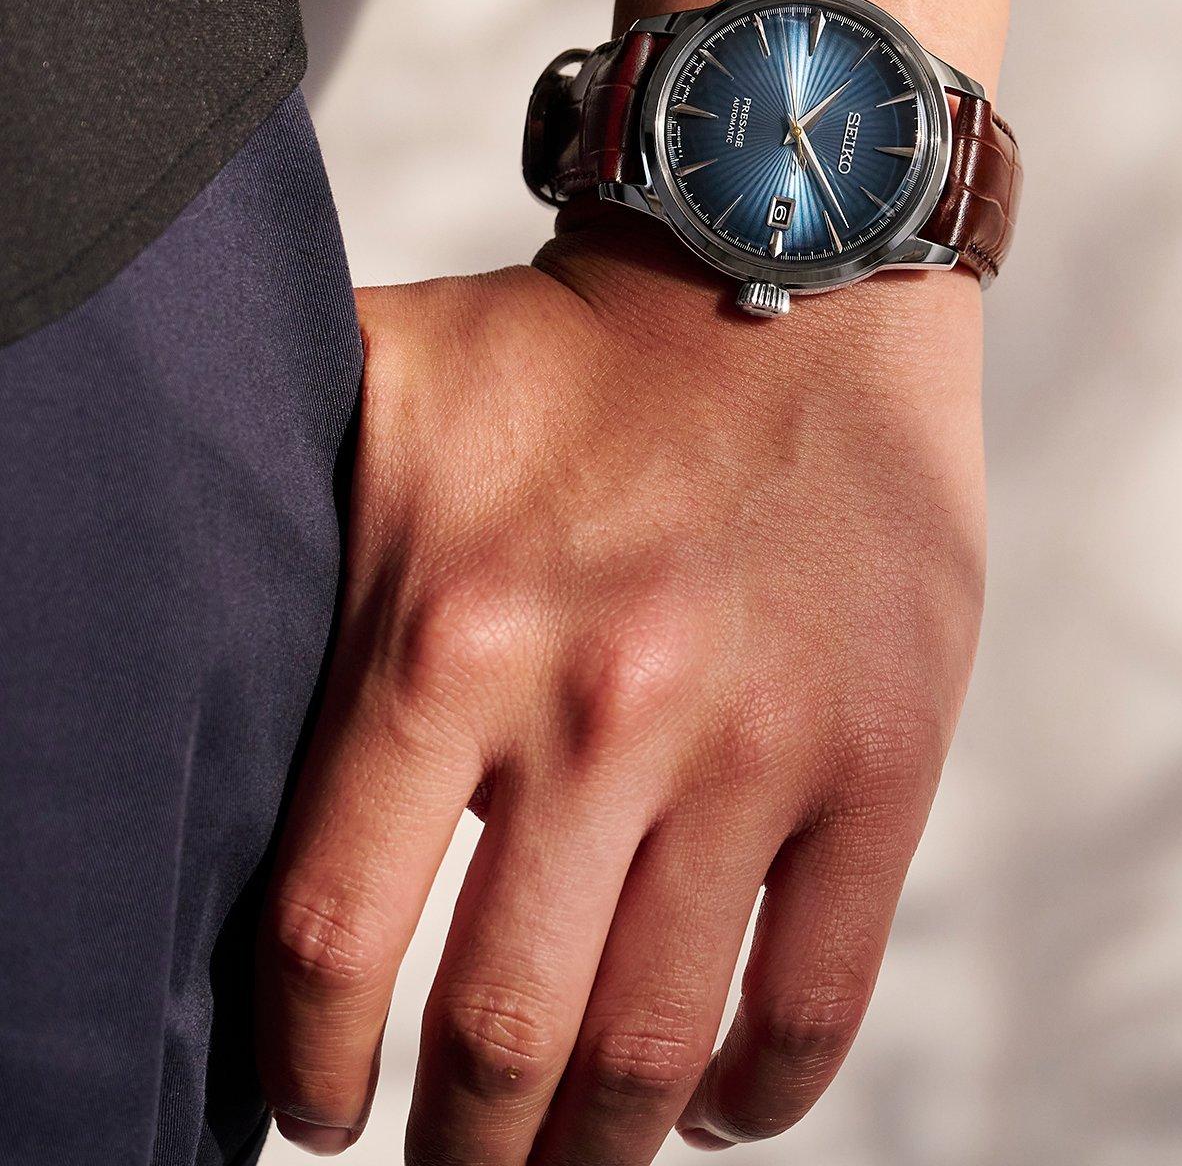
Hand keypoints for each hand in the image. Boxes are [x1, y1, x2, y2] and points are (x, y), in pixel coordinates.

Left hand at [256, 211, 985, 1162]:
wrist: (796, 270)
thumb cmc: (573, 351)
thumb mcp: (382, 388)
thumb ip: (265, 506)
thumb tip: (134, 602)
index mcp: (451, 635)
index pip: (327, 937)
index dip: (302, 1066)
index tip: (315, 1108)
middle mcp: (601, 706)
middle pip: (496, 1041)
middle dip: (458, 1151)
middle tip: (447, 1162)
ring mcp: (755, 743)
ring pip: (650, 1051)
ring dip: (594, 1155)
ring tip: (565, 1161)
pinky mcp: (882, 755)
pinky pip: (814, 998)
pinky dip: (756, 1097)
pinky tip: (714, 1105)